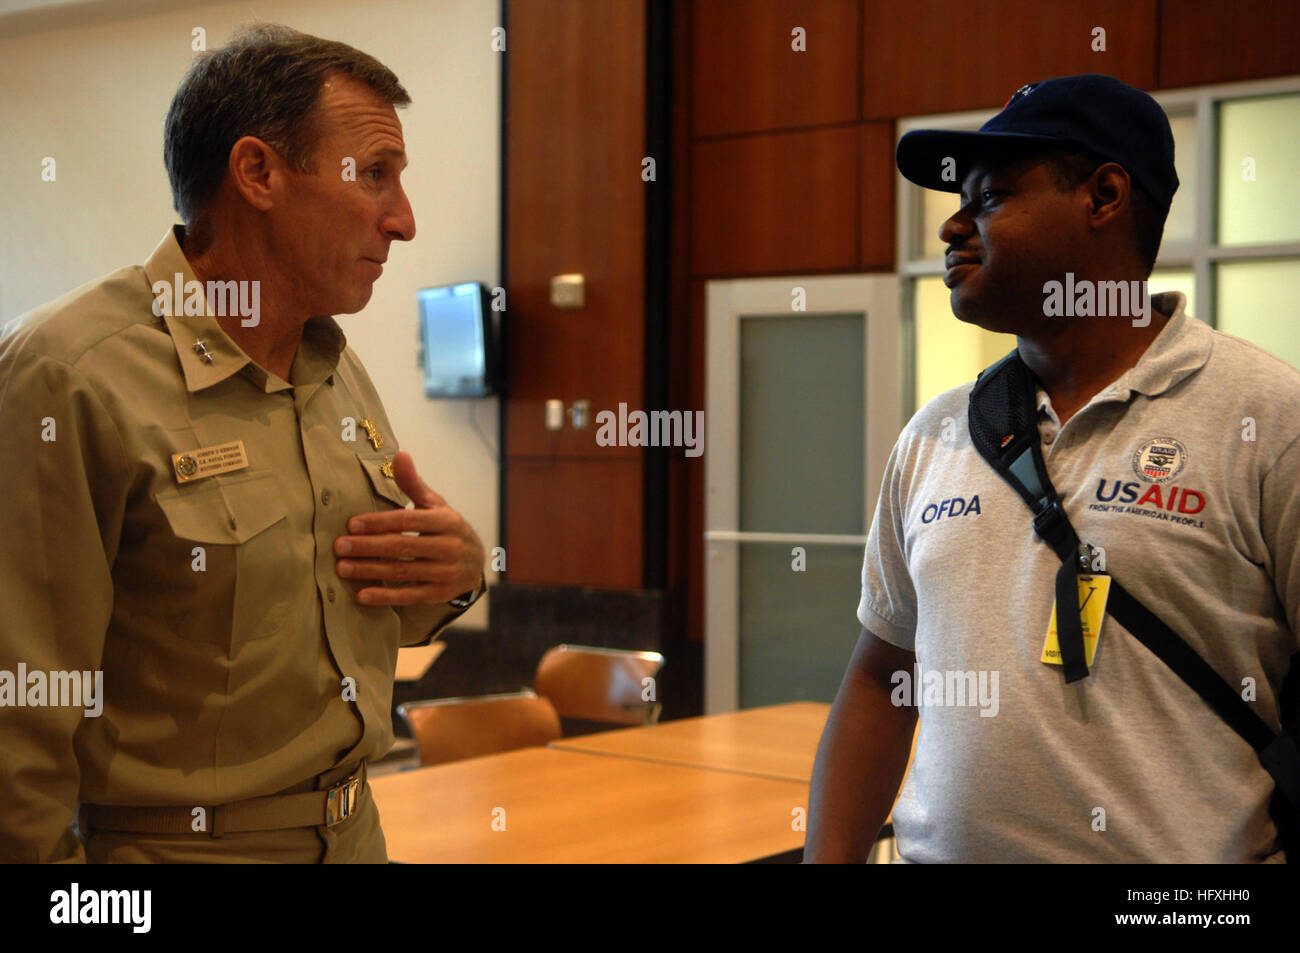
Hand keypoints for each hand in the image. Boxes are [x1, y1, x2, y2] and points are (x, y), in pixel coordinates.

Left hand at [333, 451, 484, 605]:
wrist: (477, 563)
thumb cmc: (448, 529)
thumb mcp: (435, 505)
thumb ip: (414, 483)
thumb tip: (400, 455)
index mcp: (446, 521)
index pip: (407, 521)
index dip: (378, 522)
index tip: (351, 525)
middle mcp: (449, 547)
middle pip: (402, 546)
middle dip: (367, 547)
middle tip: (339, 547)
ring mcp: (445, 573)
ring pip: (402, 572)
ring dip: (369, 571)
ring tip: (342, 568)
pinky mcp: (440, 594)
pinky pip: (409, 596)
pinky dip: (385, 597)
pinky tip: (362, 595)